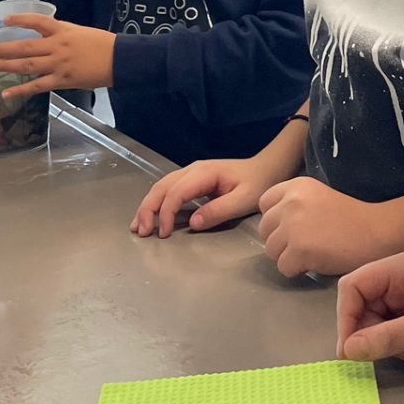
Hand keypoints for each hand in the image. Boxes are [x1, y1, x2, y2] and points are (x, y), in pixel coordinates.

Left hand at [0, 14, 114, 99]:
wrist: (119, 60)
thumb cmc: (102, 44)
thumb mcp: (80, 32)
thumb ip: (61, 34)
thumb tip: (44, 37)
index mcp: (63, 31)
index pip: (38, 22)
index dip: (21, 20)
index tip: (5, 20)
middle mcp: (57, 46)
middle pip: (25, 46)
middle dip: (2, 48)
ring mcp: (58, 64)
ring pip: (27, 65)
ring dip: (6, 65)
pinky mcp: (62, 80)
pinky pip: (37, 86)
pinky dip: (21, 89)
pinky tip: (7, 92)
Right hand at [131, 158, 267, 237]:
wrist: (265, 169)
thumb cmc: (256, 183)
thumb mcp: (243, 200)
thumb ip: (218, 211)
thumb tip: (193, 223)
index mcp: (204, 173)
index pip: (176, 192)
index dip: (167, 213)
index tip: (165, 234)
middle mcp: (192, 170)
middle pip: (161, 187)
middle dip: (148, 209)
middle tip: (141, 231)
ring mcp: (190, 174)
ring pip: (161, 187)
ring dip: (148, 206)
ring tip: (138, 227)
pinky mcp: (191, 180)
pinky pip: (168, 190)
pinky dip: (156, 203)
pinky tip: (150, 217)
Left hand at [256, 177, 391, 278]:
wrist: (378, 231)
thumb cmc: (354, 217)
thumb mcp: (320, 197)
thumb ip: (296, 205)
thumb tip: (275, 226)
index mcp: (296, 186)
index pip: (265, 203)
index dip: (276, 219)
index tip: (293, 227)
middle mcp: (290, 202)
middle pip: (265, 229)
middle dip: (280, 241)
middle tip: (304, 245)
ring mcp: (292, 226)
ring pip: (271, 251)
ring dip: (288, 257)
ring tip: (312, 254)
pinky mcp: (298, 250)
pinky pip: (283, 268)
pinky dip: (297, 271)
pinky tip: (316, 263)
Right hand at [336, 252, 403, 362]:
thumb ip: (393, 336)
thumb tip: (349, 349)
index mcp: (400, 269)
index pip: (353, 286)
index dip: (345, 317)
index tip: (351, 350)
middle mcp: (396, 279)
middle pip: (359, 305)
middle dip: (367, 333)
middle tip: (387, 354)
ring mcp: (403, 295)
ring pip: (371, 321)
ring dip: (383, 342)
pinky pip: (386, 330)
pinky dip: (395, 345)